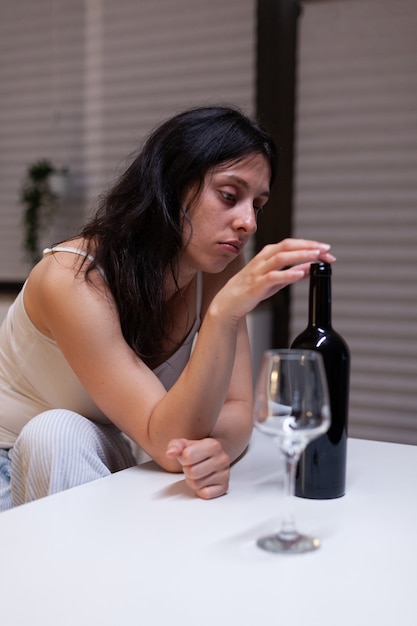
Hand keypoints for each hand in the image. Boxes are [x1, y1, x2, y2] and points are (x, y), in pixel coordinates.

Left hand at [166, 438, 229, 498]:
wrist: (214, 456)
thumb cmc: (197, 451)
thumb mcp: (185, 444)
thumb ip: (176, 446)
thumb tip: (171, 453)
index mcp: (213, 445)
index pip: (188, 456)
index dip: (184, 458)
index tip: (189, 456)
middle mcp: (222, 459)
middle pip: (192, 472)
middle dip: (188, 471)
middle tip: (193, 466)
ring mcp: (225, 474)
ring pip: (197, 484)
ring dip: (193, 481)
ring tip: (198, 473)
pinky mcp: (224, 487)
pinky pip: (205, 494)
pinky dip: (201, 490)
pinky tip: (204, 481)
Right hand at [214, 238, 335, 320]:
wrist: (229, 302)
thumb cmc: (251, 288)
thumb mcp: (276, 279)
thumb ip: (293, 271)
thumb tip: (311, 268)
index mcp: (268, 254)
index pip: (292, 244)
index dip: (310, 244)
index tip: (326, 250)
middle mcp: (264, 259)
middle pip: (288, 246)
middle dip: (308, 246)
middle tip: (326, 250)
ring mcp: (259, 270)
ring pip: (281, 257)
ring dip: (301, 255)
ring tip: (316, 257)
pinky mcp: (256, 284)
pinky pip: (273, 276)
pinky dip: (287, 274)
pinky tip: (299, 275)